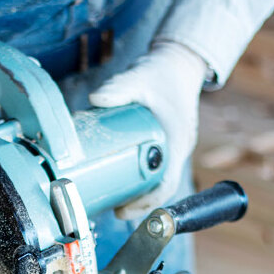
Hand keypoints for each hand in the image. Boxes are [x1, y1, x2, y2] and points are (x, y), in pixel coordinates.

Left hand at [89, 41, 207, 219]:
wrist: (178, 63)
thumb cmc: (163, 72)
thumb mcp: (140, 78)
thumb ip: (119, 87)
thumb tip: (95, 99)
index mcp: (177, 140)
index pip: (167, 183)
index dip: (147, 202)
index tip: (125, 210)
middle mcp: (177, 148)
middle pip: (160, 188)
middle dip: (138, 203)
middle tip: (113, 210)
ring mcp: (171, 147)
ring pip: (156, 181)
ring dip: (137, 195)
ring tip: (112, 202)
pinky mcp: (163, 144)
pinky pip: (152, 169)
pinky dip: (138, 180)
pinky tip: (118, 183)